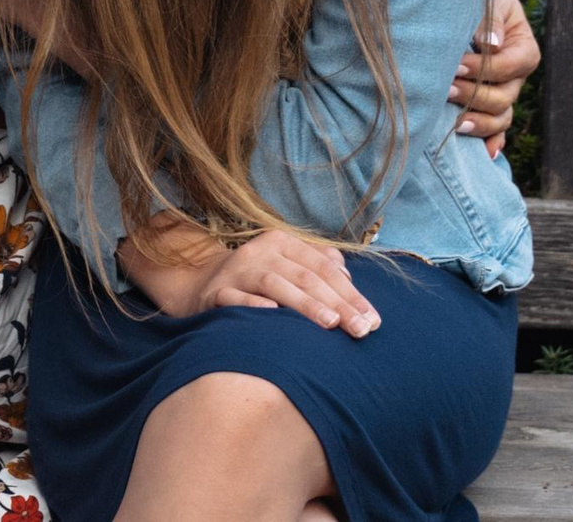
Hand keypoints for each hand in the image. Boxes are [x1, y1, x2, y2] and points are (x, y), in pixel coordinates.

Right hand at [122, 223, 379, 336]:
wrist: (199, 285)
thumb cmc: (255, 280)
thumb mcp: (286, 265)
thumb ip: (317, 264)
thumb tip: (347, 273)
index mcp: (280, 242)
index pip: (323, 266)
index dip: (351, 293)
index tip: (373, 320)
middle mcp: (258, 252)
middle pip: (305, 276)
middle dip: (338, 304)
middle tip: (361, 330)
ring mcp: (235, 271)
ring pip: (275, 284)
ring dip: (305, 304)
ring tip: (331, 324)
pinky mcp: (215, 293)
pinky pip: (236, 298)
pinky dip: (254, 305)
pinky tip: (273, 315)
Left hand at [452, 0, 537, 158]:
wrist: (457, 3)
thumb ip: (488, 19)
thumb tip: (490, 43)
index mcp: (522, 48)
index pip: (514, 65)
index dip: (487, 69)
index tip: (456, 64)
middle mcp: (515, 76)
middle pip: (505, 97)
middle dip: (476, 96)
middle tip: (445, 89)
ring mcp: (502, 93)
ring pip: (501, 117)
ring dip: (480, 122)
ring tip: (455, 123)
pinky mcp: (485, 105)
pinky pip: (495, 131)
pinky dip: (491, 143)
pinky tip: (482, 154)